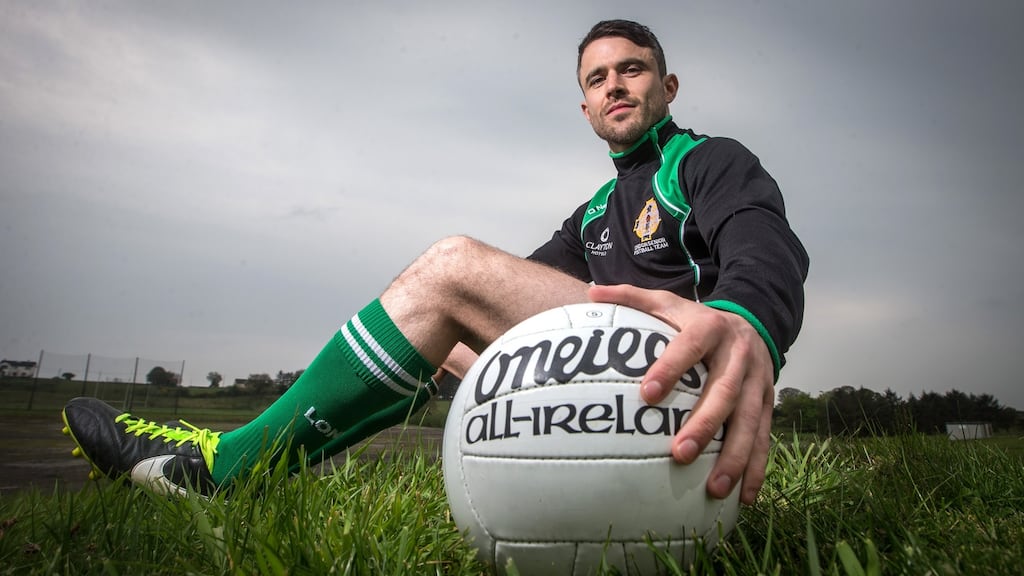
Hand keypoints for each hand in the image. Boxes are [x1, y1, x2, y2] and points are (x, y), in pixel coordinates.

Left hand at [588, 284, 773, 505]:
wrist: (752, 319)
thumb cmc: (697, 321)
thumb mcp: (668, 303)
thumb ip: (631, 297)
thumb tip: (592, 292)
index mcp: (711, 327)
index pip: (690, 345)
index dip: (670, 366)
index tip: (647, 393)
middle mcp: (740, 354)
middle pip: (725, 392)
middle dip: (705, 424)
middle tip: (680, 453)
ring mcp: (759, 380)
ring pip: (750, 421)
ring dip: (735, 456)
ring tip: (715, 487)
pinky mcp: (769, 402)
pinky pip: (765, 437)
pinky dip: (756, 468)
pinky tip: (743, 497)